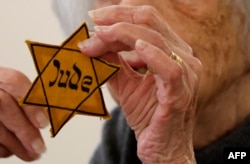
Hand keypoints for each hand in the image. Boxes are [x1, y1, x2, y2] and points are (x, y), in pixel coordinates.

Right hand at [0, 67, 47, 160]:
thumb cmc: (4, 94)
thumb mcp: (14, 90)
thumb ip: (28, 99)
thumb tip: (50, 116)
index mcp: (1, 77)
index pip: (15, 83)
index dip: (30, 104)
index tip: (43, 123)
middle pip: (4, 106)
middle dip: (24, 130)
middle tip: (39, 147)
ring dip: (15, 145)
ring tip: (32, 154)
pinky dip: (1, 148)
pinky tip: (12, 151)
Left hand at [79, 5, 201, 162]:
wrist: (161, 147)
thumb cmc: (147, 114)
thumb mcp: (125, 82)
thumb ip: (113, 61)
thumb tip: (93, 41)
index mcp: (171, 51)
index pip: (148, 20)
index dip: (121, 14)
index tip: (96, 19)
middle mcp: (183, 57)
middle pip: (151, 22)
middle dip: (118, 18)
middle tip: (94, 21)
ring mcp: (186, 75)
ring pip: (156, 40)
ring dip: (123, 35)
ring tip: (99, 37)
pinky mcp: (181, 94)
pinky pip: (170, 70)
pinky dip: (152, 56)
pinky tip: (136, 48)